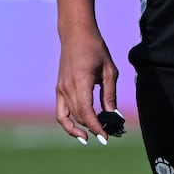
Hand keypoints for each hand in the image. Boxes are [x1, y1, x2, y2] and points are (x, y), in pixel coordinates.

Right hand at [55, 26, 119, 144]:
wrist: (76, 36)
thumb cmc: (96, 50)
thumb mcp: (109, 71)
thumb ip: (110, 95)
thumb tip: (114, 116)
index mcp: (80, 81)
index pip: (86, 111)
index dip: (95, 126)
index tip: (106, 137)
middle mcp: (67, 87)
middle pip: (79, 116)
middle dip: (94, 127)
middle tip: (110, 132)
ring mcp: (60, 90)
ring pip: (70, 117)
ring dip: (83, 127)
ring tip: (97, 134)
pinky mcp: (59, 90)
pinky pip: (60, 113)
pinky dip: (68, 124)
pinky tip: (80, 131)